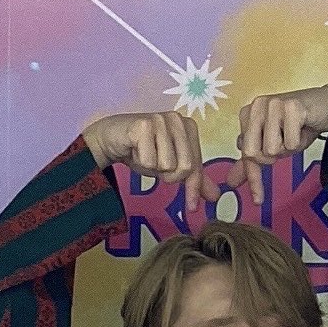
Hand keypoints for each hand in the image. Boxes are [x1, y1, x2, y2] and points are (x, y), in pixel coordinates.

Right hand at [82, 110, 209, 210]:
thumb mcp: (171, 166)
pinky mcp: (143, 125)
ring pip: (166, 165)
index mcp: (189, 126)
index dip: (193, 188)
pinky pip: (149, 161)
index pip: (196, 165)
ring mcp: (160, 119)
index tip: (191, 207)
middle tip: (155, 164)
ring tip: (144, 153)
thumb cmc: (143, 150)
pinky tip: (134, 150)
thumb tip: (216, 196)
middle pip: (184, 167)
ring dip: (152, 167)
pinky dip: (140, 161)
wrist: (111, 140)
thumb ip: (193, 178)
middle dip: (168, 175)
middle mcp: (177, 119)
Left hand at [232, 87, 327, 205]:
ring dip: (288, 148)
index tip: (258, 200)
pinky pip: (291, 143)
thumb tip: (231, 182)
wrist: (327, 106)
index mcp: (247, 114)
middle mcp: (256, 106)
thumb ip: (253, 160)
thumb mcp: (273, 144)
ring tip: (295, 132)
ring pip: (272, 149)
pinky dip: (300, 141)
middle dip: (272, 157)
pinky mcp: (290, 106)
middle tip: (285, 143)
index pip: (245, 153)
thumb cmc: (299, 125)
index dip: (253, 178)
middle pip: (254, 153)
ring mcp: (272, 104)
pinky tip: (303, 127)